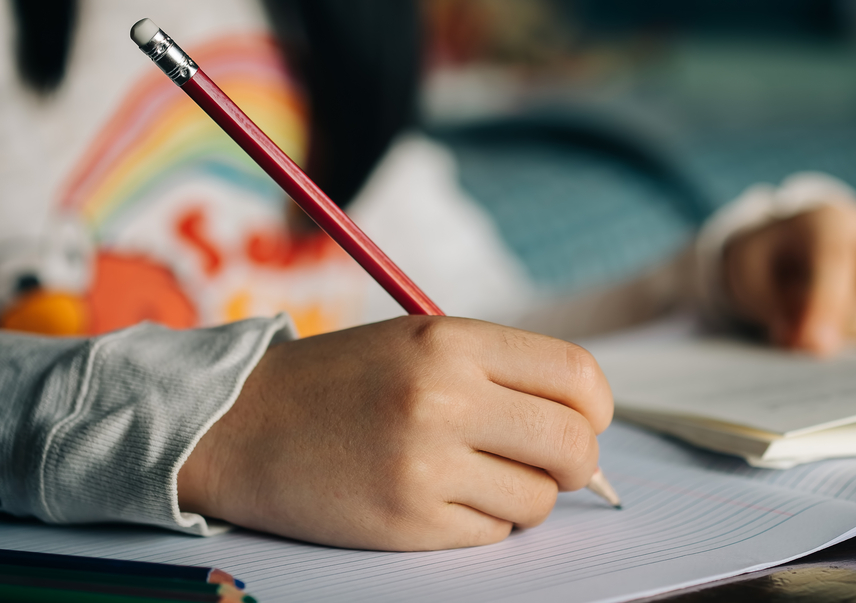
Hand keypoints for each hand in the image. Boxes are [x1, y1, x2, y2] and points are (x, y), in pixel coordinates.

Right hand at [177, 316, 612, 549]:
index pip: (576, 375)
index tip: (586, 420)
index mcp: (451, 342)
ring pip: (538, 499)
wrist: (241, 424)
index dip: (595, 405)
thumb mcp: (420, 343)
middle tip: (553, 463)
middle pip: (574, 444)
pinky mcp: (407, 522)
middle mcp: (443, 398)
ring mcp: (425, 464)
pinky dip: (483, 521)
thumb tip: (584, 421)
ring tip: (476, 474)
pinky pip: (492, 532)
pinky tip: (440, 496)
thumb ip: (501, 372)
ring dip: (523, 494)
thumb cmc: (340, 380)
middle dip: (579, 462)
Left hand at [723, 203, 855, 355]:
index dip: (829, 306)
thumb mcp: (749, 281)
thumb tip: (809, 342)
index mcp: (825, 221)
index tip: (818, 346)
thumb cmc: (765, 265)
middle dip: (850, 326)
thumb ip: (774, 308)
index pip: (836, 261)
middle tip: (817, 338)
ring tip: (840, 325)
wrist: (784, 246)